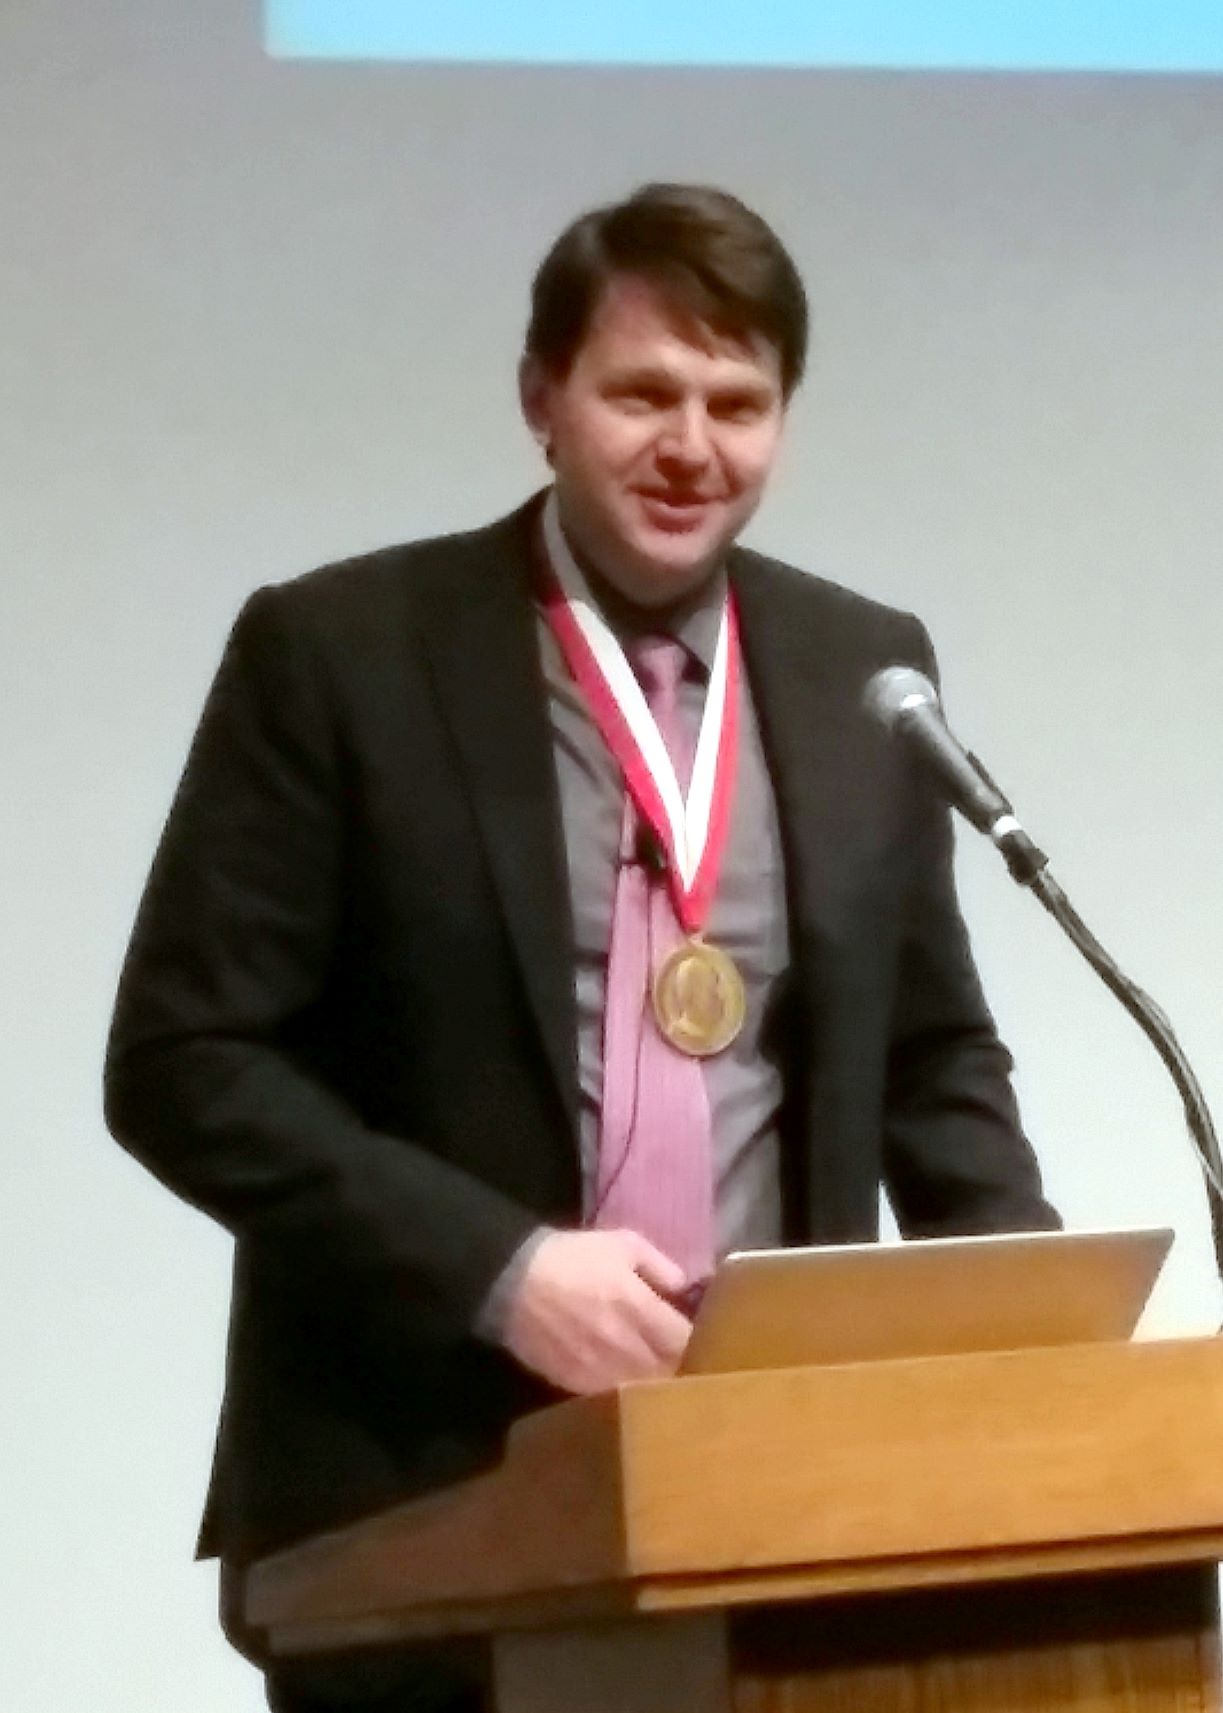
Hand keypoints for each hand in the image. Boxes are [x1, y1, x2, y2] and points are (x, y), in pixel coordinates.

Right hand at [501, 1228, 692, 1394]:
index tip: (705, 1336)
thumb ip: (661, 1266)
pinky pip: (613, 1396)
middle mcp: (622, 1344)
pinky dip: (625, 1391)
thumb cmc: (572, 1257)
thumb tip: (686, 1289)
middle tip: (685, 1357)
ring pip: (642, 1390)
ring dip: (655, 1382)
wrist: (513, 1280)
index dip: (699, 1342)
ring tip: (659, 1371)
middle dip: (681, 1366)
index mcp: (637, 1307)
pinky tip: (627, 1379)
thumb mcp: (622, 1244)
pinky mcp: (575, 1385)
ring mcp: (598, 1369)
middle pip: (668, 1371)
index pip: (684, 1340)